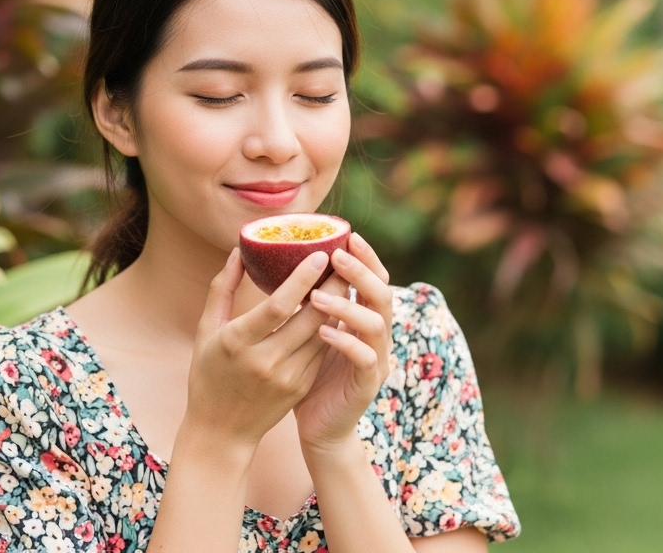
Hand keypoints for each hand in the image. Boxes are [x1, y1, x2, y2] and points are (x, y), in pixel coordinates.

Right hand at [180, 247, 332, 453]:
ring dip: (338, 303)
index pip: (277, 306)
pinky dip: (332, 326)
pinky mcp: (302, 386)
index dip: (302, 279)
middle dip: (333, 285)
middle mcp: (265, 361)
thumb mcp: (207, 331)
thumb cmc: (209, 374)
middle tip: (345, 257)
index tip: (320, 253)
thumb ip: (223, 289)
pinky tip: (338, 306)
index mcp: (238, 343)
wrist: (222, 431)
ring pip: (324, 332)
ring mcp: (287, 377)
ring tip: (346, 276)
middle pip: (310, 317)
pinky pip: (323, 349)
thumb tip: (239, 251)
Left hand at [291, 232, 393, 451]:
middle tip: (337, 256)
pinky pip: (365, 359)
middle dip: (362, 273)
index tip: (347, 235)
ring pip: (377, 324)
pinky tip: (324, 332)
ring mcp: (376, 361)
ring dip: (348, 306)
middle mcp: (376, 337)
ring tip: (317, 296)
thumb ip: (305, 303)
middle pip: (383, 295)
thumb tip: (279, 264)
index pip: (374, 280)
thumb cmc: (308, 377)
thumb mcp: (306, 334)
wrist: (319, 428)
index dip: (366, 258)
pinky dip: (347, 342)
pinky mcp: (367, 385)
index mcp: (363, 321)